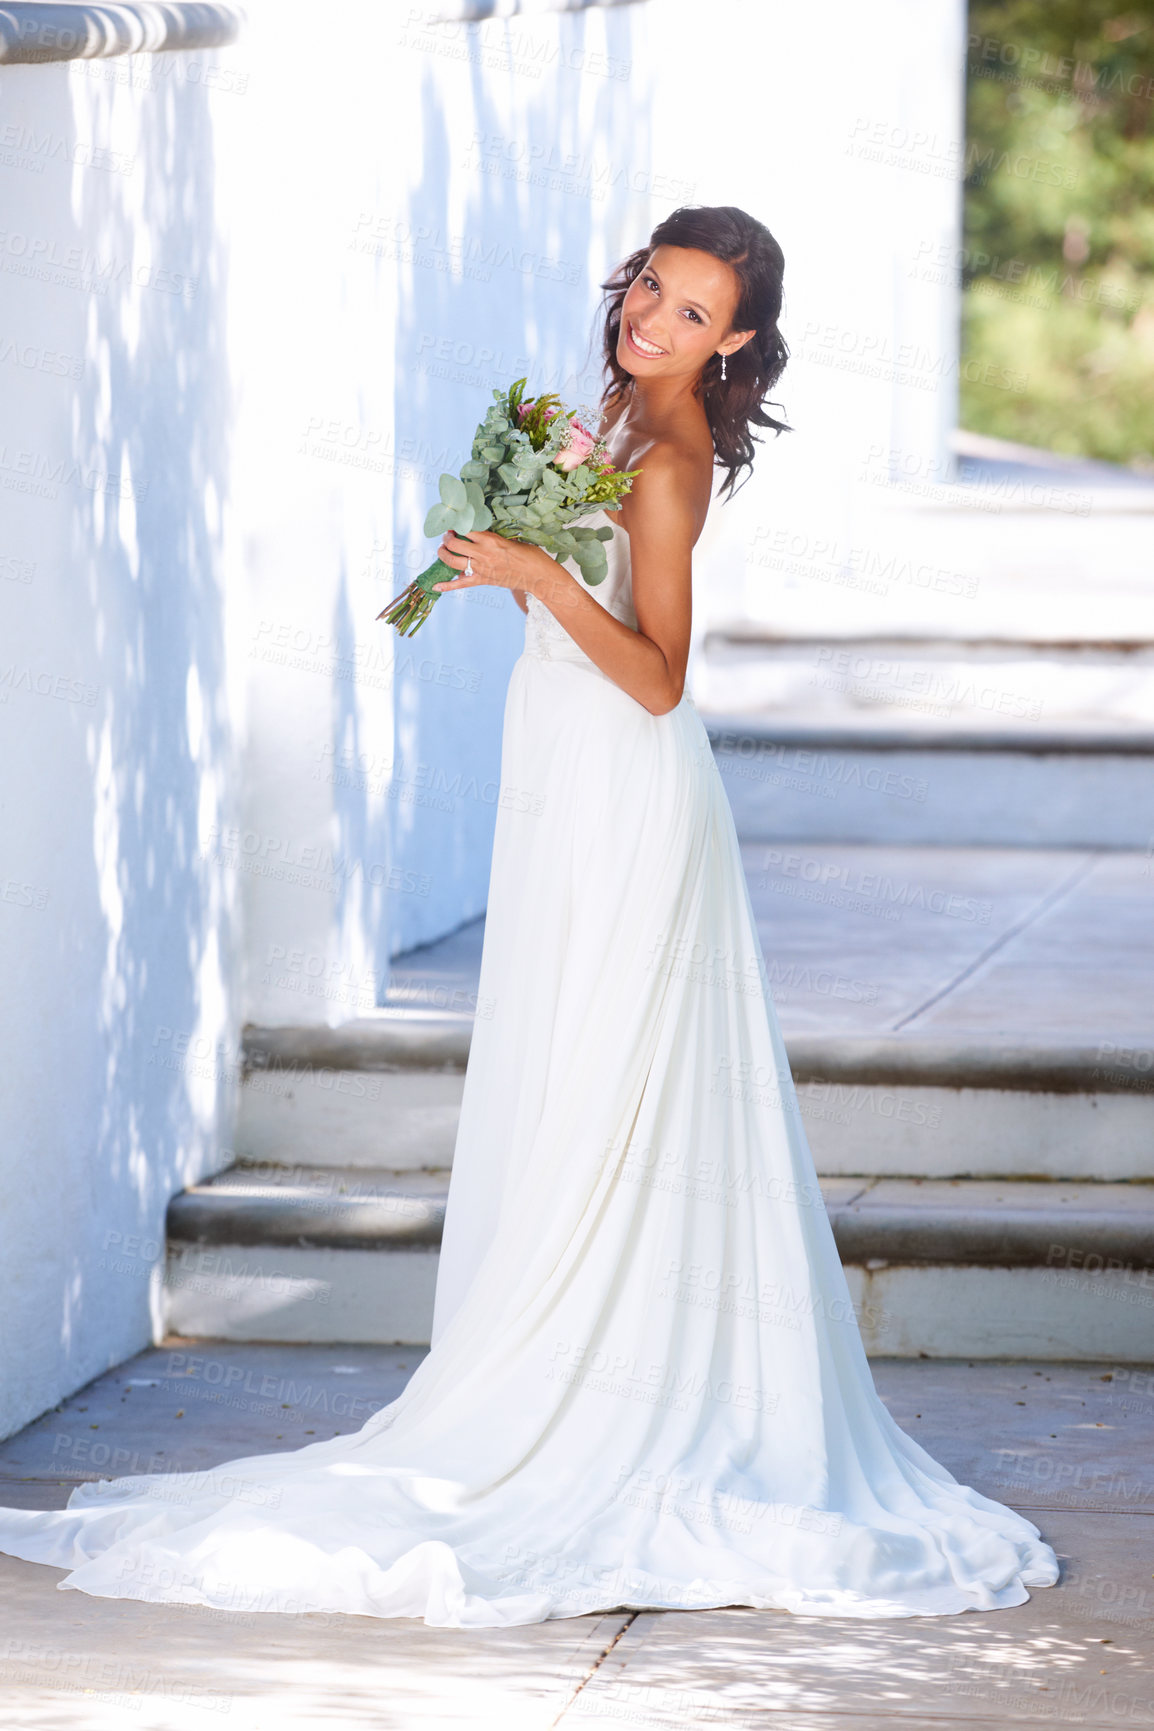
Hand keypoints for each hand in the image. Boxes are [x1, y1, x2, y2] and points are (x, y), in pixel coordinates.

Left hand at [433, 530, 552, 595]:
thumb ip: (494, 537)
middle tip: (447, 537)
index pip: (466, 529)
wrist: (538, 576)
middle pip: (454, 544)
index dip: (457, 526)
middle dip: (447, 539)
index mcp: (491, 540)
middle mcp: (483, 554)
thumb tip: (480, 533)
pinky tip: (435, 587)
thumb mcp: (511, 539)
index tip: (456, 524)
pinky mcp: (482, 581)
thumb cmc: (529, 554)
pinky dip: (447, 586)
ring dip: (443, 555)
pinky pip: (460, 584)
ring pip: (452, 561)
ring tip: (442, 550)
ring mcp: (481, 569)